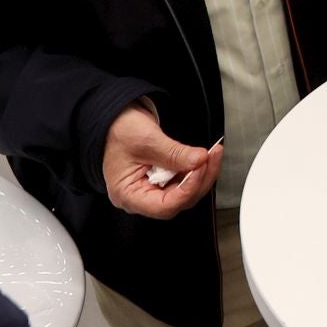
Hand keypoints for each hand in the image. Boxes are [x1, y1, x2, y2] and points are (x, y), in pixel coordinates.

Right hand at [104, 105, 222, 219]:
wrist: (114, 119)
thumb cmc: (118, 131)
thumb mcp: (147, 140)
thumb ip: (174, 154)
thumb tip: (200, 160)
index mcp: (128, 195)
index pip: (164, 206)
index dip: (187, 190)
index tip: (201, 168)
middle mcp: (140, 198)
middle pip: (178, 201)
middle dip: (199, 180)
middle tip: (212, 157)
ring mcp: (151, 189)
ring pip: (184, 192)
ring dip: (201, 174)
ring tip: (211, 154)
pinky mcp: (161, 180)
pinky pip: (183, 181)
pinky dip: (195, 169)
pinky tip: (203, 157)